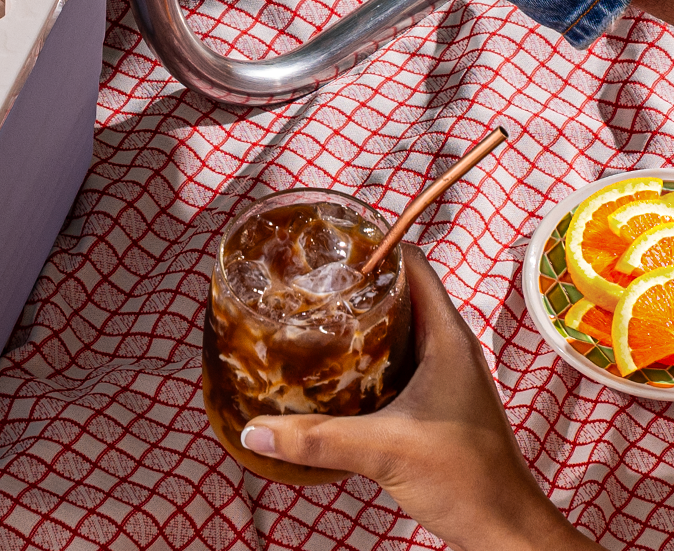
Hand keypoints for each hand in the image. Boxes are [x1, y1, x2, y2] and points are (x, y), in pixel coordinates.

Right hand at [239, 247, 594, 550]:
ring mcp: (446, 372)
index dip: (372, 244)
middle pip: (400, 289)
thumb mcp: (384, 451)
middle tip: (309, 279)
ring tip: (314, 315)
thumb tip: (258, 429)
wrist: (506, 531)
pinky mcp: (438, 398)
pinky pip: (399, 356)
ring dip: (361, 318)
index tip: (329, 243)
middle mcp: (448, 345)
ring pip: (399, 324)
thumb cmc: (469, 481)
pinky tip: (336, 368)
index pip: (411, 262)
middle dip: (356, 280)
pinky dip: (369, 352)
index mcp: (446, 336)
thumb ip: (319, 439)